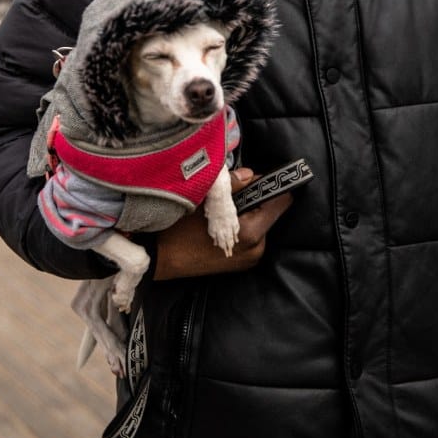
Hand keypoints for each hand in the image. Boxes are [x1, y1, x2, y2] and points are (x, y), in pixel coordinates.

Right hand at [154, 168, 291, 280]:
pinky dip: (241, 225)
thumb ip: (232, 186)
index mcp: (251, 232)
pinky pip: (251, 235)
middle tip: (234, 191)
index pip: (280, 201)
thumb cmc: (178, 229)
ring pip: (259, 223)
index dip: (271, 185)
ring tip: (224, 208)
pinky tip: (222, 222)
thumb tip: (250, 174)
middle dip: (256, 198)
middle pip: (270, 212)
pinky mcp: (242, 263)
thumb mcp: (205, 201)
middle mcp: (256, 248)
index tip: (260, 175)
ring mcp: (250, 259)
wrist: (158, 258)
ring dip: (248, 212)